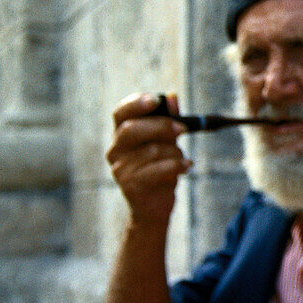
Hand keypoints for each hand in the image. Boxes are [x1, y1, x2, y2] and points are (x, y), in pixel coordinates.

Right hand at [106, 93, 190, 225]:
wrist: (155, 206)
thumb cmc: (161, 168)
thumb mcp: (167, 142)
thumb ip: (169, 120)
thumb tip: (172, 97)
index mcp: (122, 135)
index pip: (120, 113)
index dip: (135, 104)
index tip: (155, 100)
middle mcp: (115, 150)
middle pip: (132, 129)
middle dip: (162, 126)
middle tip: (183, 129)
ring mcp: (120, 169)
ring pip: (152, 150)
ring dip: (175, 153)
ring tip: (181, 159)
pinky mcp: (131, 185)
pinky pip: (158, 169)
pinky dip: (177, 166)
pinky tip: (186, 167)